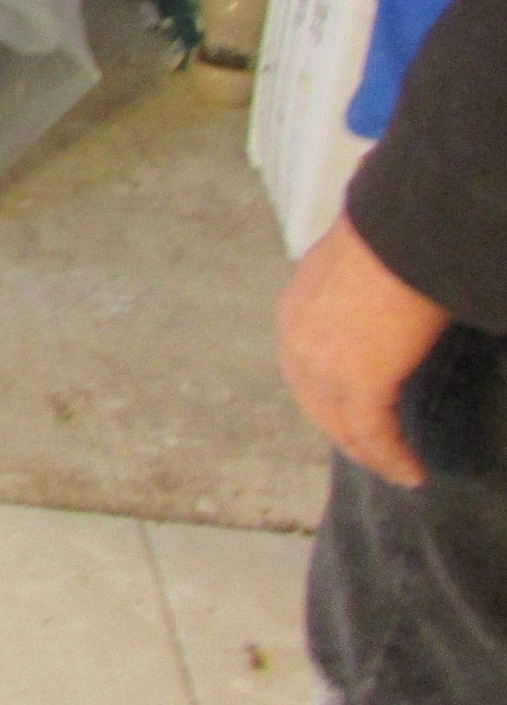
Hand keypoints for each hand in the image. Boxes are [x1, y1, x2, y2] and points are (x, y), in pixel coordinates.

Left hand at [278, 214, 452, 487]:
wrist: (400, 232)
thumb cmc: (390, 237)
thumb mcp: (356, 266)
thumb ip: (357, 290)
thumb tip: (382, 291)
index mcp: (294, 313)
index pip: (304, 369)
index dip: (326, 396)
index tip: (350, 414)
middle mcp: (298, 343)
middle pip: (317, 404)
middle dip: (344, 431)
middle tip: (373, 452)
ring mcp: (325, 367)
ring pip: (343, 426)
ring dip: (370, 452)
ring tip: (396, 469)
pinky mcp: (360, 384)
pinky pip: (374, 435)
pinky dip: (392, 457)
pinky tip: (411, 471)